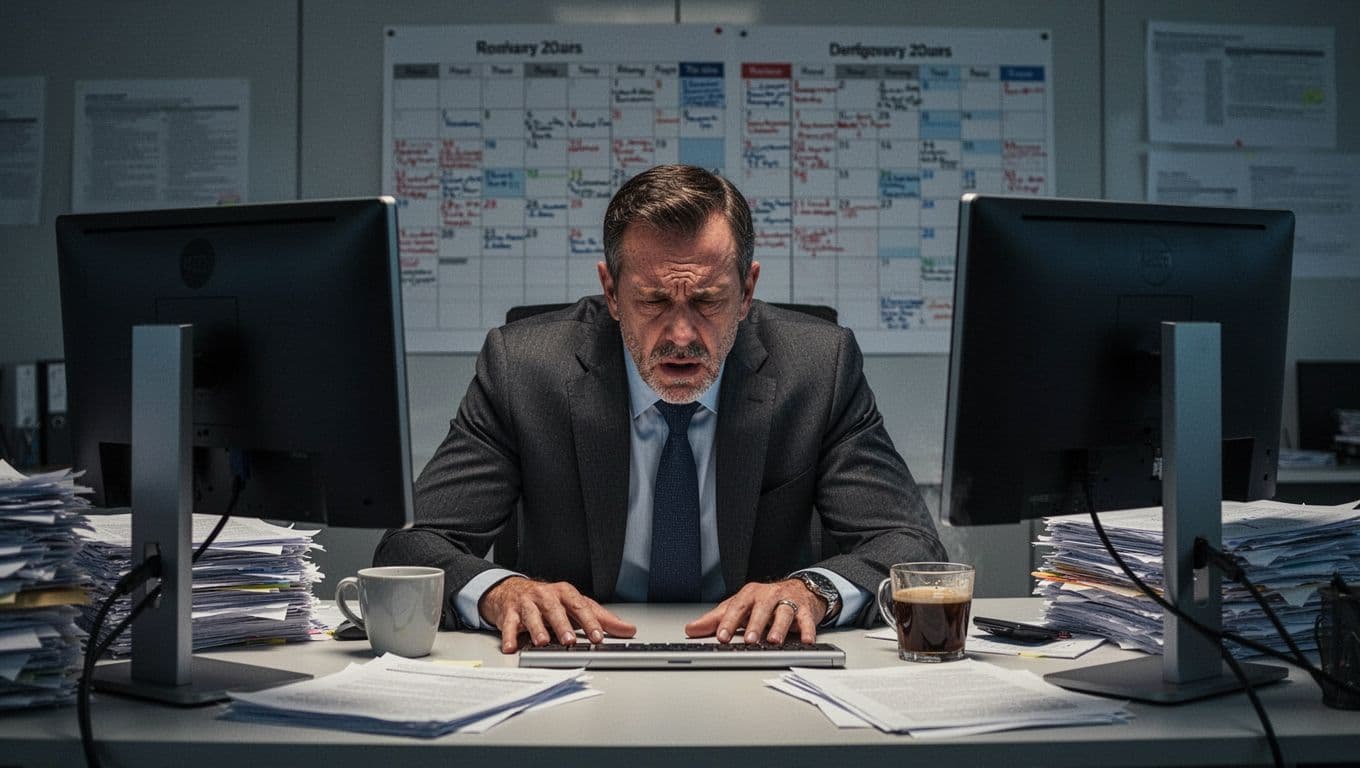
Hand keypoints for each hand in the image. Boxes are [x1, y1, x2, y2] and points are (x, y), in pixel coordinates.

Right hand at [479, 576, 636, 653]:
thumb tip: (628, 630)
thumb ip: (602, 619)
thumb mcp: (576, 606)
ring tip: (542, 642)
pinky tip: (511, 647)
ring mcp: (527, 603)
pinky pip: (508, 624)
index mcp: (565, 593)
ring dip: (537, 629)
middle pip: (555, 609)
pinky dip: (509, 636)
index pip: (580, 607)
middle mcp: (546, 596)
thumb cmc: (549, 601)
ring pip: (532, 615)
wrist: (512, 591)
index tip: (598, 637)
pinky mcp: (509, 613)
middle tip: (569, 640)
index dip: (589, 622)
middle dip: (562, 625)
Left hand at [683, 579, 827, 644]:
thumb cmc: (765, 601)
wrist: (799, 590)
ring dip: (779, 627)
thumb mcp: (739, 607)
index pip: (737, 607)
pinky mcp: (805, 610)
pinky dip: (808, 630)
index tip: (721, 636)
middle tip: (748, 639)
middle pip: (761, 608)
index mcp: (749, 595)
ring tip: (774, 641)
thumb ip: (716, 619)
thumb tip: (691, 629)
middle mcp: (768, 596)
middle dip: (755, 624)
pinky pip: (807, 620)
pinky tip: (806, 640)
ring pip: (784, 612)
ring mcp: (788, 602)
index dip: (728, 622)